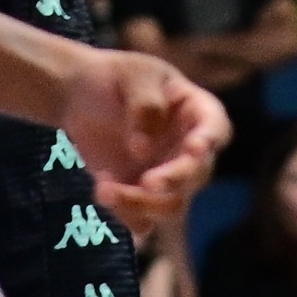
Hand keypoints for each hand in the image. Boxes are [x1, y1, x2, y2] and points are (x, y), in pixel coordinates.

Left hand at [55, 45, 229, 224]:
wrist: (80, 97)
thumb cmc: (116, 78)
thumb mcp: (132, 76)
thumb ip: (145, 106)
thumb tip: (143, 151)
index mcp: (197, 112)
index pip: (216, 130)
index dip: (210, 142)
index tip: (194, 149)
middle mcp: (189, 150)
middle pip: (197, 175)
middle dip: (173, 181)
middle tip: (147, 182)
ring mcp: (168, 177)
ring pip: (172, 205)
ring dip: (142, 204)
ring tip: (103, 190)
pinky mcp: (143, 198)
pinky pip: (144, 221)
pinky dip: (124, 214)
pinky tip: (102, 190)